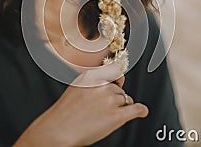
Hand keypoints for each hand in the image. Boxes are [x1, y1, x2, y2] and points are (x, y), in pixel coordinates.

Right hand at [14, 63, 148, 146]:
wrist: (58, 130)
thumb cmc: (64, 113)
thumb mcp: (76, 88)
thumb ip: (91, 82)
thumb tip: (107, 82)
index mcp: (91, 76)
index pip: (114, 70)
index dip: (117, 79)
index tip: (119, 81)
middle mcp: (102, 86)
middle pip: (119, 88)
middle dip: (116, 97)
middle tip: (104, 107)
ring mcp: (110, 100)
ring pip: (125, 99)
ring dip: (122, 106)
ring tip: (108, 115)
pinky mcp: (116, 116)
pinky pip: (135, 109)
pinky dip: (140, 110)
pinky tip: (141, 111)